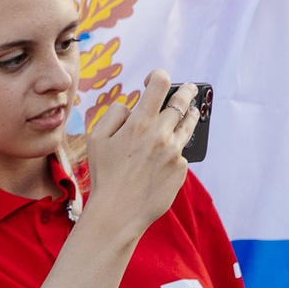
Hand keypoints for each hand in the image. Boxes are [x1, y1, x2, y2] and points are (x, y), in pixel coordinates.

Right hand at [81, 71, 195, 238]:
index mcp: (138, 123)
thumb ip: (113, 115)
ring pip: (189, 124)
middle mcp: (161, 134)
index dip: (159, 76)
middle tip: (190, 87)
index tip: (156, 78)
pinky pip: (181, 152)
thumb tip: (131, 106)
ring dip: (191, 113)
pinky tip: (163, 157)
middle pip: (182, 101)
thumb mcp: (96, 140)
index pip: (159, 86)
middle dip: (186, 91)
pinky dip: (174, 150)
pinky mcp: (181, 168)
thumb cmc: (104, 175)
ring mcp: (174, 151)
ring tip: (192, 110)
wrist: (119, 211)